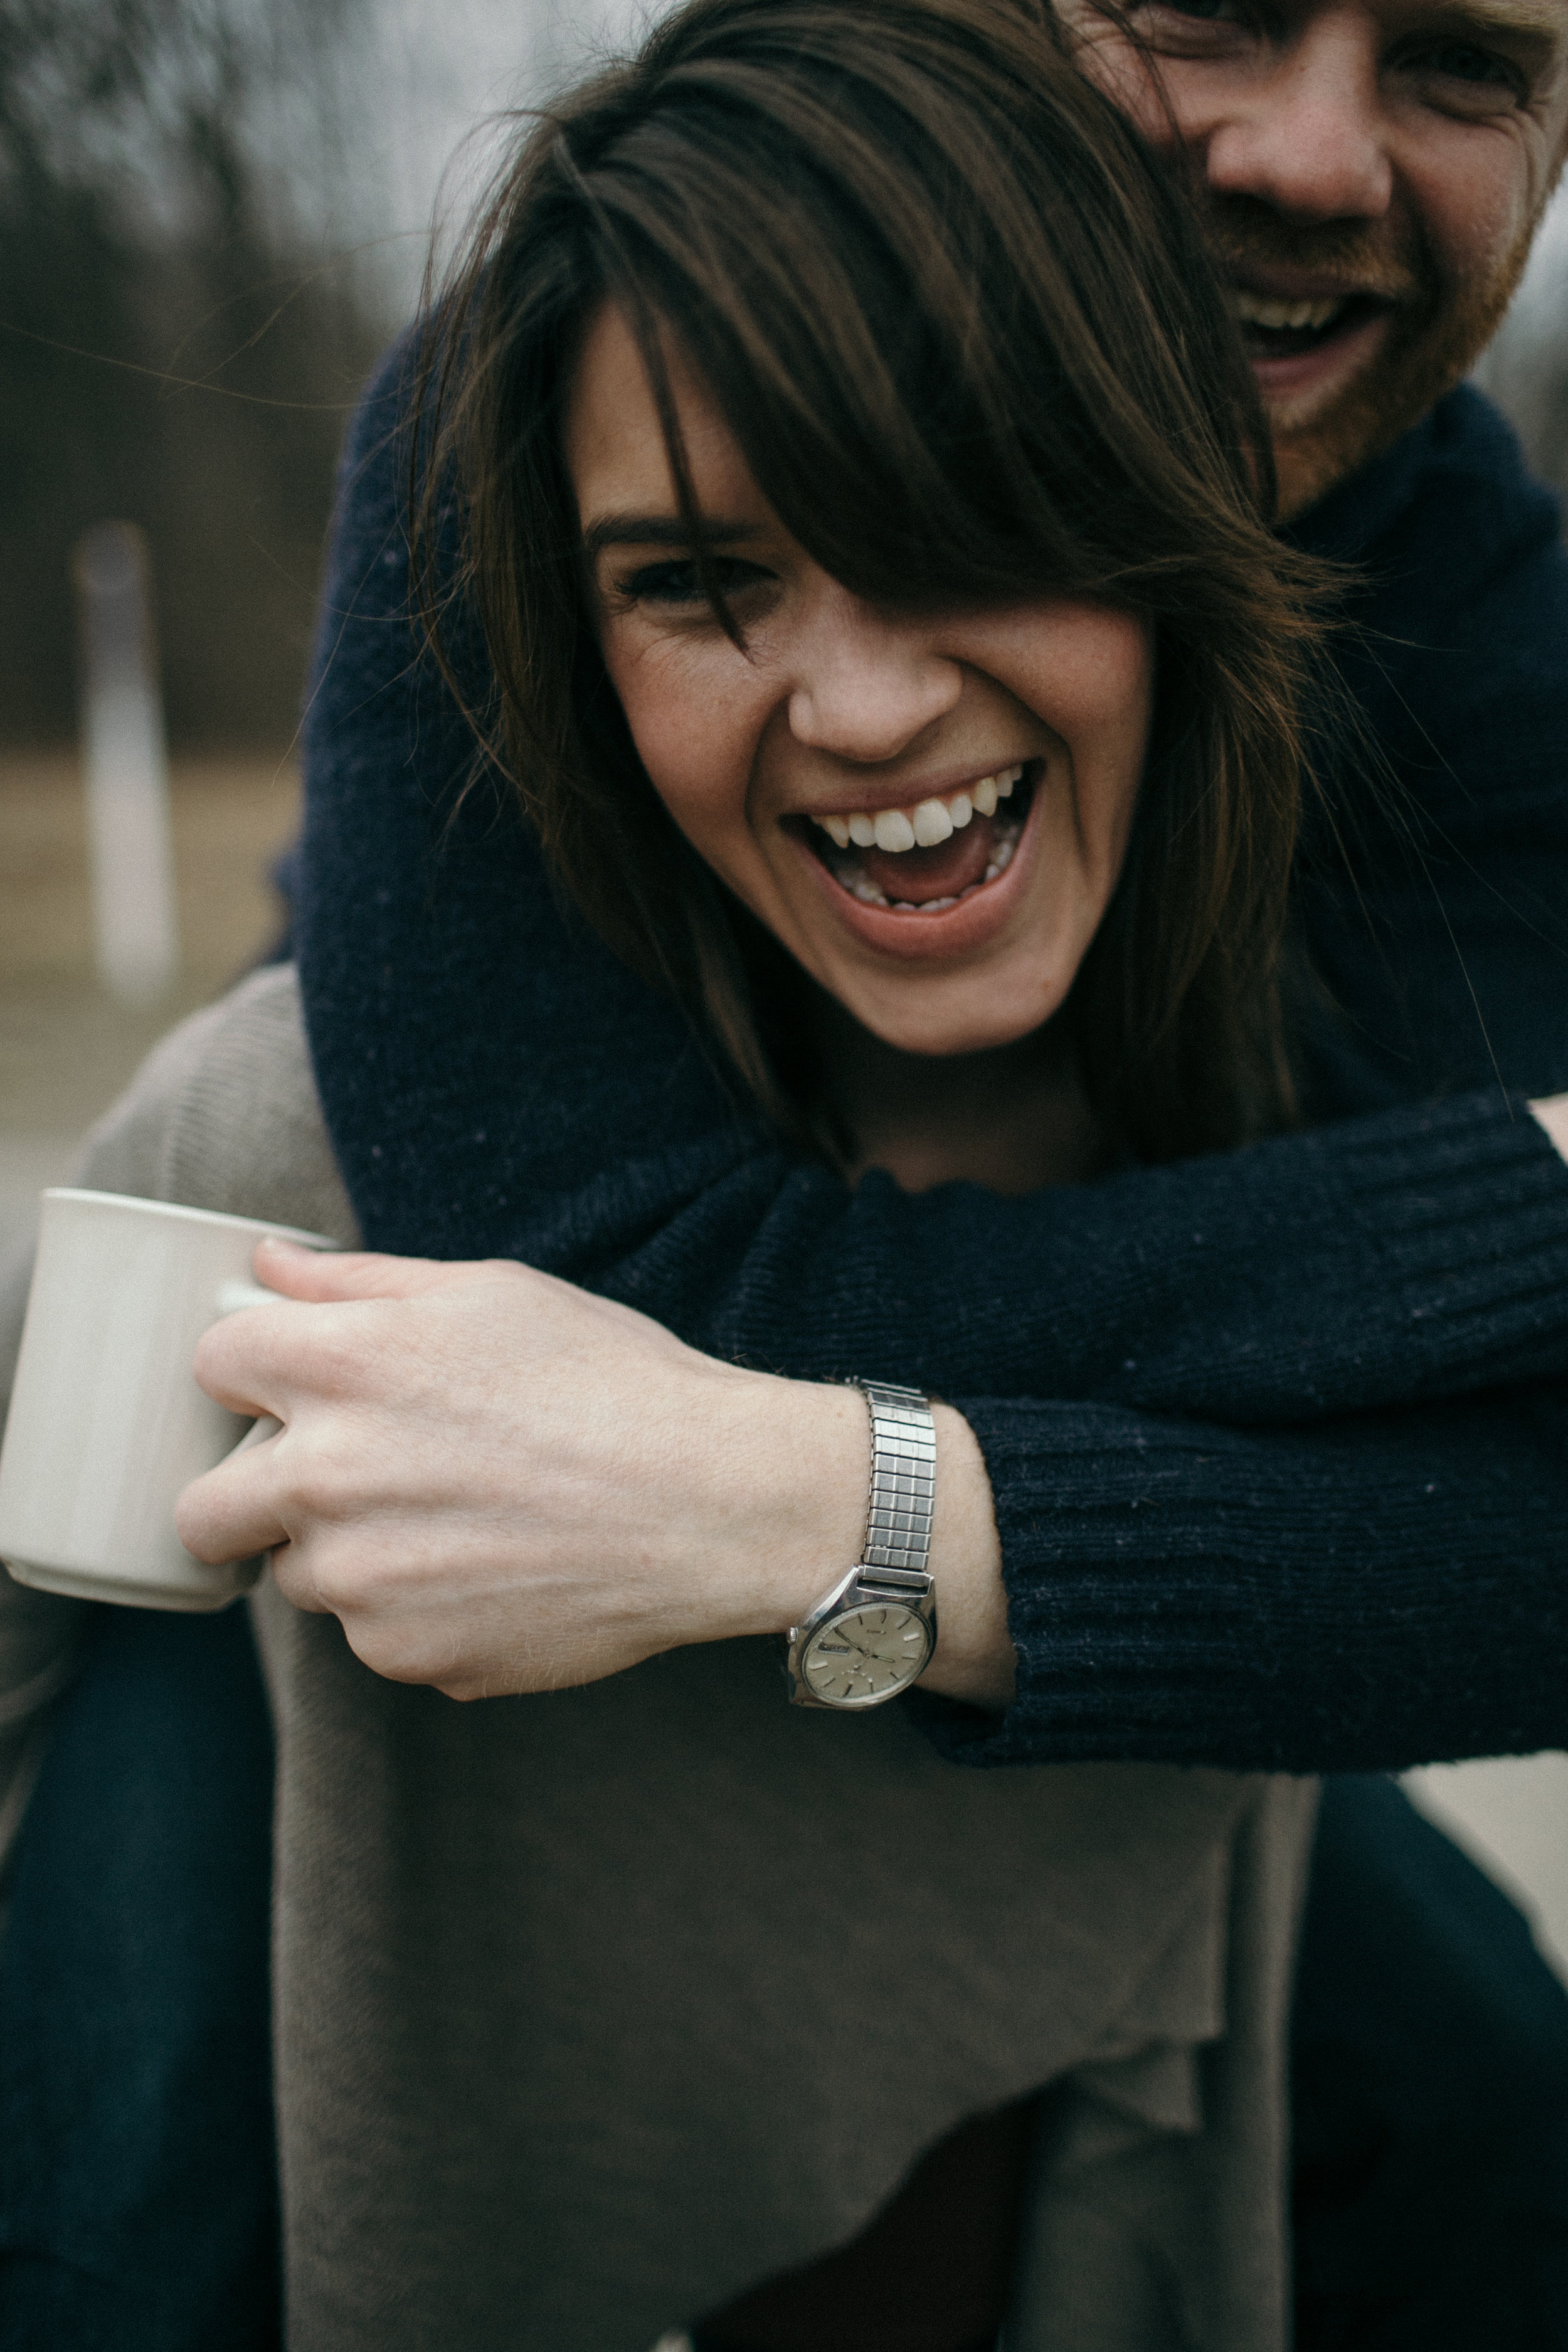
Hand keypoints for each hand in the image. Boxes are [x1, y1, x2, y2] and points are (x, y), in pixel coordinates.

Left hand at [176, 1240, 1013, 1706]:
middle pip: (205, 1508)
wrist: (717, 1502)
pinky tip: (496, 1568)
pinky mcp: (407, 1655)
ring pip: (299, 1577)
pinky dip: (415, 1609)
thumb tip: (267, 1266)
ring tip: (458, 1519)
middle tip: (344, 1479)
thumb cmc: (616, 1382)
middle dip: (252, 1492)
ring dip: (349, 1554)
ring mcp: (363, 1581)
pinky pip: (374, 1634)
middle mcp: (328, 1476)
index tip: (301, 1386)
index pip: (213, 1364)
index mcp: (341, 1366)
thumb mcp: (492, 1294)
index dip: (259, 1370)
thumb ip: (358, 1282)